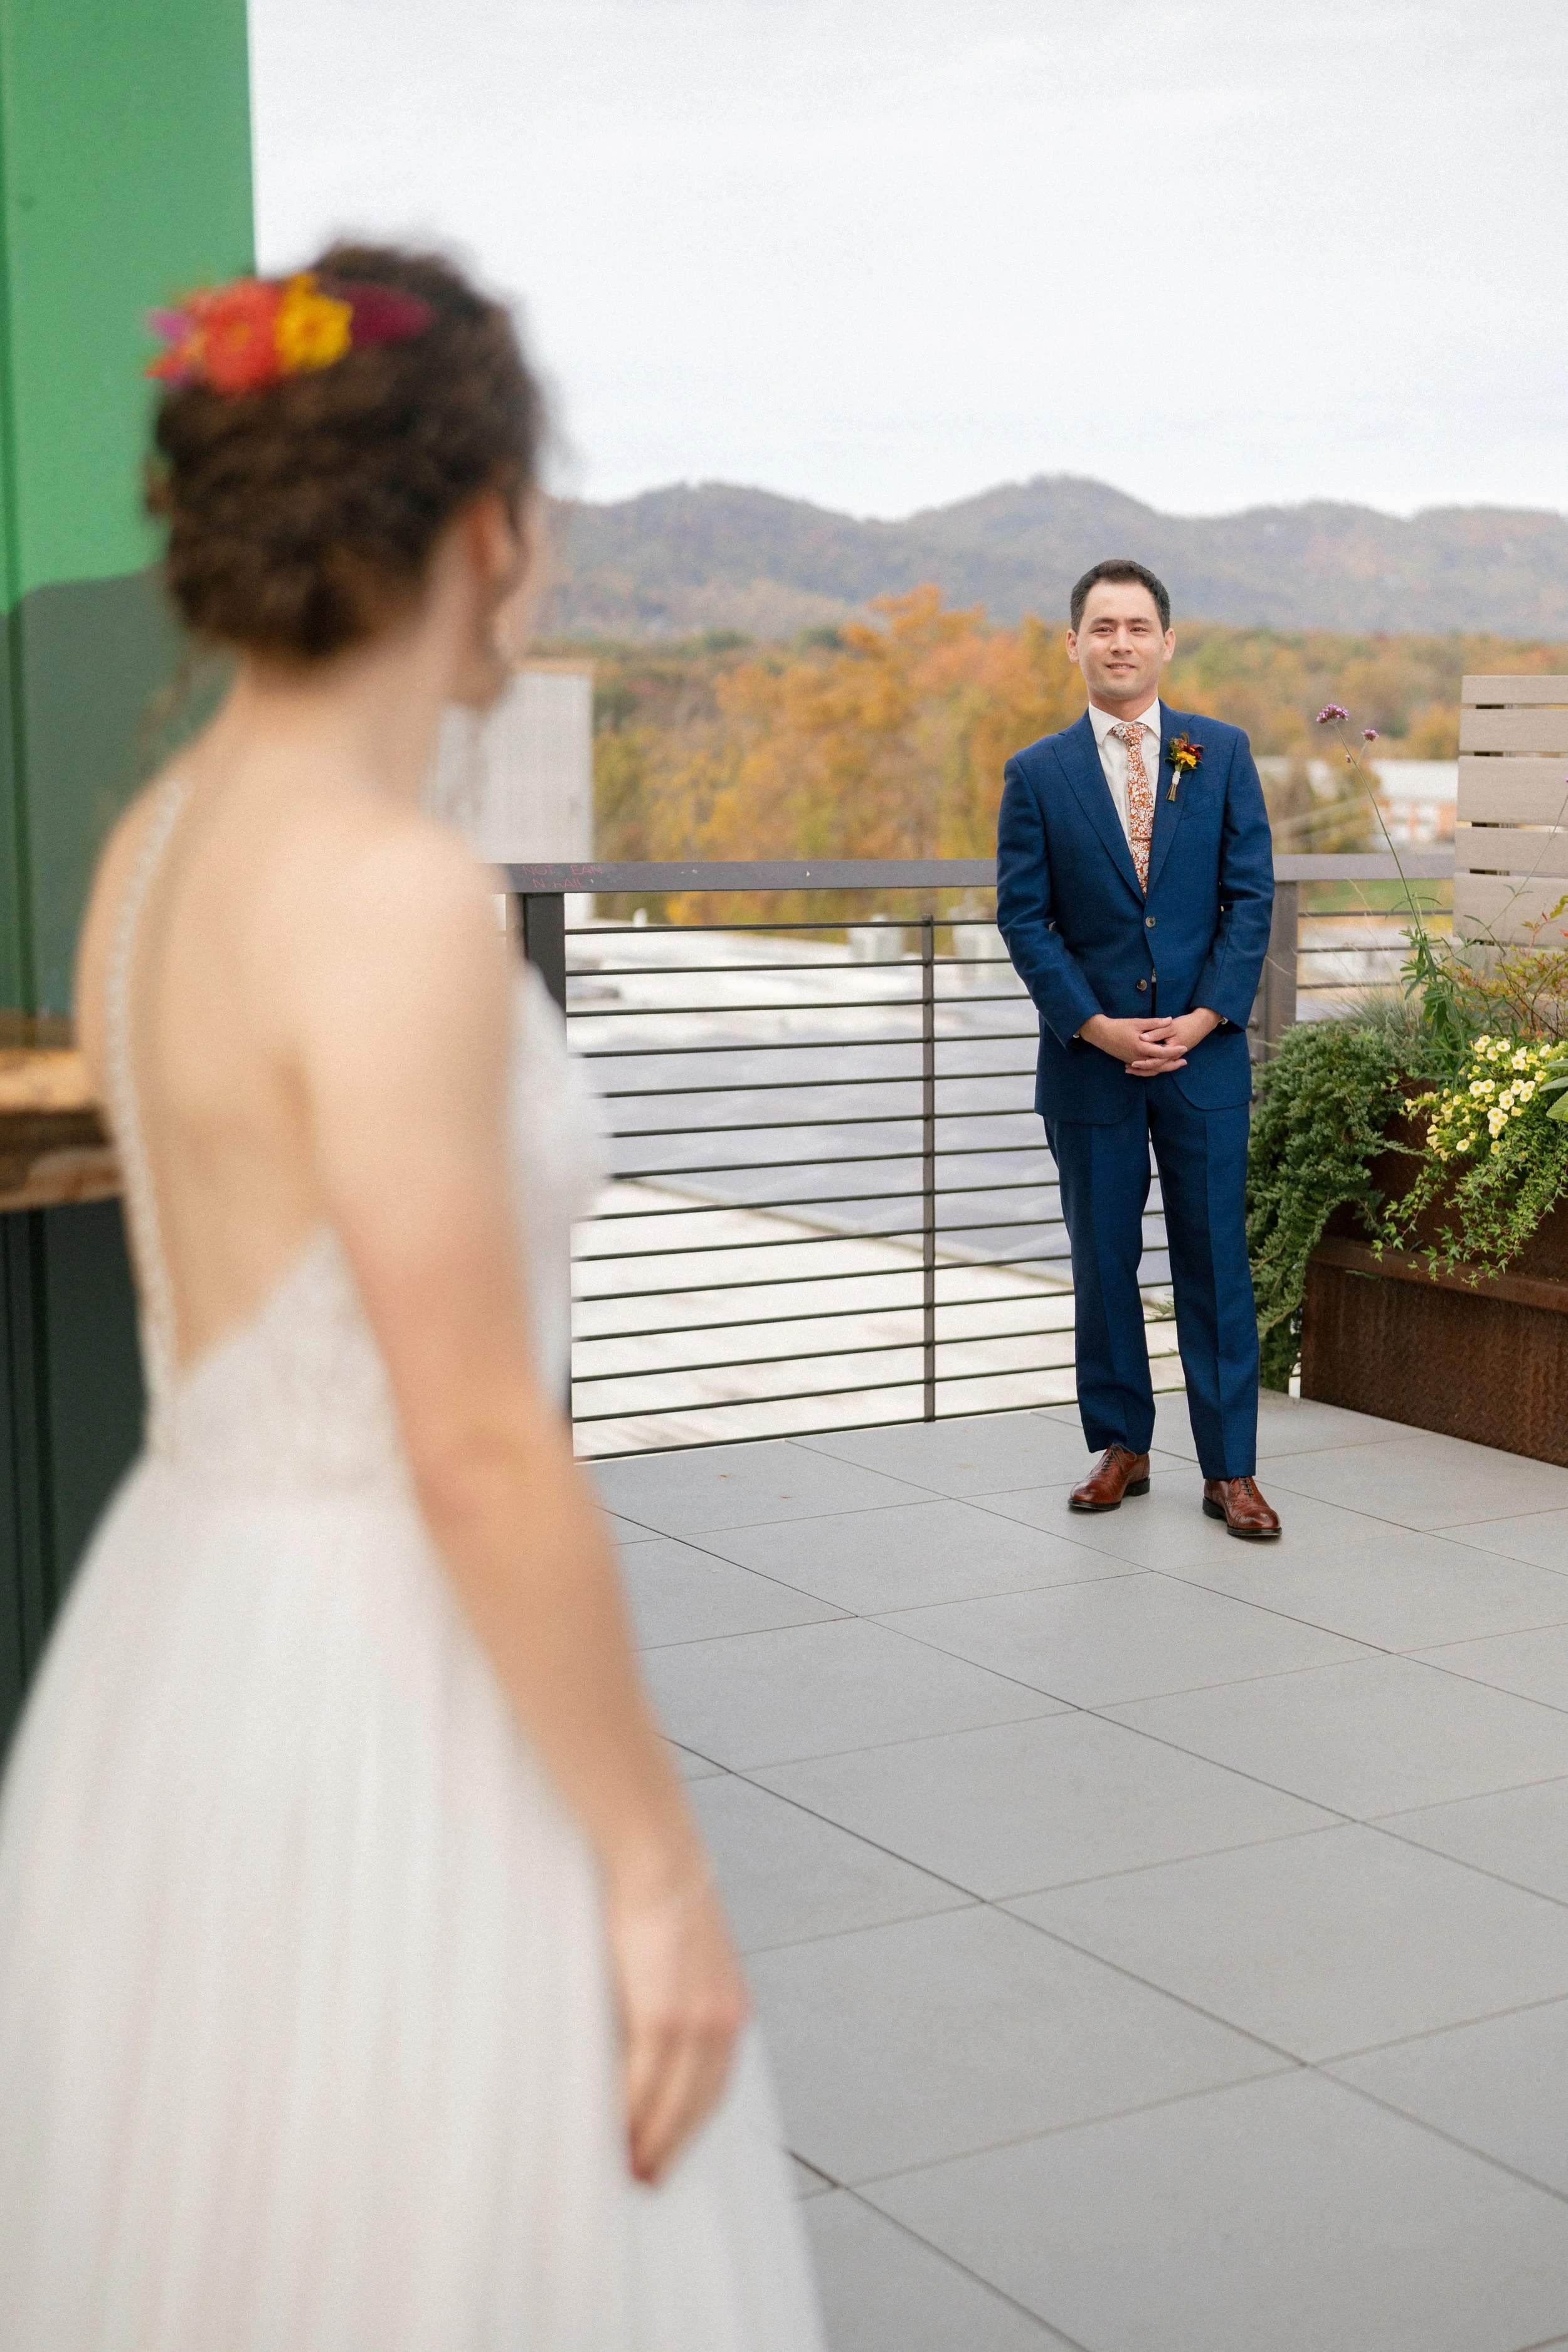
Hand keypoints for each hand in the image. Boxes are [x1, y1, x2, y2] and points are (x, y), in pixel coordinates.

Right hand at [607, 1858, 749, 2184]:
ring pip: (672, 2104)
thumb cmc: (665, 1901)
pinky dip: (630, 2114)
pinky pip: (644, 2082)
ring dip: (651, 2141)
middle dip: (673, 2146)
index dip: (693, 2123)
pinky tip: (616, 2132)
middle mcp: (722, 2022)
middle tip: (647, 2178)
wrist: (660, 1863)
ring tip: (629, 2168)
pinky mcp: (661, 2016)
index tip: (673, 2149)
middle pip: (698, 2105)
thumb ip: (679, 1996)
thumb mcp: (687, 1958)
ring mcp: (694, 2022)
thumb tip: (652, 2027)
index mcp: (731, 2009)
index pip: (716, 2084)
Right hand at [1080, 1008, 1219, 1077]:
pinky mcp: (1130, 1062)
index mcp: (1141, 1047)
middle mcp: (1138, 1057)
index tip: (1184, 1047)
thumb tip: (1170, 1020)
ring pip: (1152, 1070)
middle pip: (1160, 1065)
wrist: (1101, 1034)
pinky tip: (1159, 1066)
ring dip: (1165, 1068)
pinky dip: (1153, 1070)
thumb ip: (1155, 1023)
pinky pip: (1144, 1070)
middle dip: (1173, 1064)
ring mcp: (1134, 1061)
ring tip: (1175, 1064)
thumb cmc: (1119, 1026)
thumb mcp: (1138, 1022)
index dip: (1175, 1051)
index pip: (1162, 1052)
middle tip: (1185, 1061)